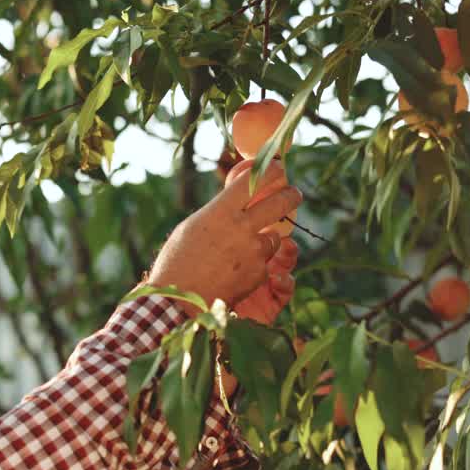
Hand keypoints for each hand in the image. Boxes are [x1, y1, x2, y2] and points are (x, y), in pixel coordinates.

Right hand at [147, 159, 301, 315]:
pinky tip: (236, 272)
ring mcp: (253, 252)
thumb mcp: (192, 227)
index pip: (256, 180)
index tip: (278, 167)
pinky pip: (265, 264)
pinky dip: (256, 266)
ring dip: (266, 240)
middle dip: (291, 195)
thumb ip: (218, 212)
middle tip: (293, 195)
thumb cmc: (176, 262)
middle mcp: (242, 228)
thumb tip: (235, 198)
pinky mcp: (259, 275)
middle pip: (282, 202)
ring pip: (275, 239)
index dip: (272, 169)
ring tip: (245, 249)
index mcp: (221, 212)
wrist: (177, 302)